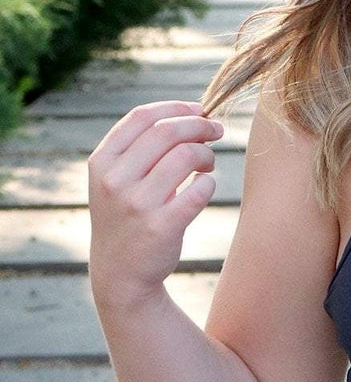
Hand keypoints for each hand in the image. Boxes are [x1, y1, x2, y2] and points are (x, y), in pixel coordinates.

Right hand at [88, 100, 224, 308]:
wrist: (120, 273)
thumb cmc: (127, 217)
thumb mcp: (115, 180)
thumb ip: (139, 149)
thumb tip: (190, 113)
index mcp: (102, 162)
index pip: (141, 117)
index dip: (175, 107)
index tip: (199, 109)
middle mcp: (115, 180)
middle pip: (167, 131)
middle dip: (200, 125)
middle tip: (217, 131)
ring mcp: (137, 203)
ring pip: (187, 155)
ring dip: (207, 154)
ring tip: (207, 164)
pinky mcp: (162, 226)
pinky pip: (200, 190)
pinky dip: (209, 182)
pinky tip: (205, 186)